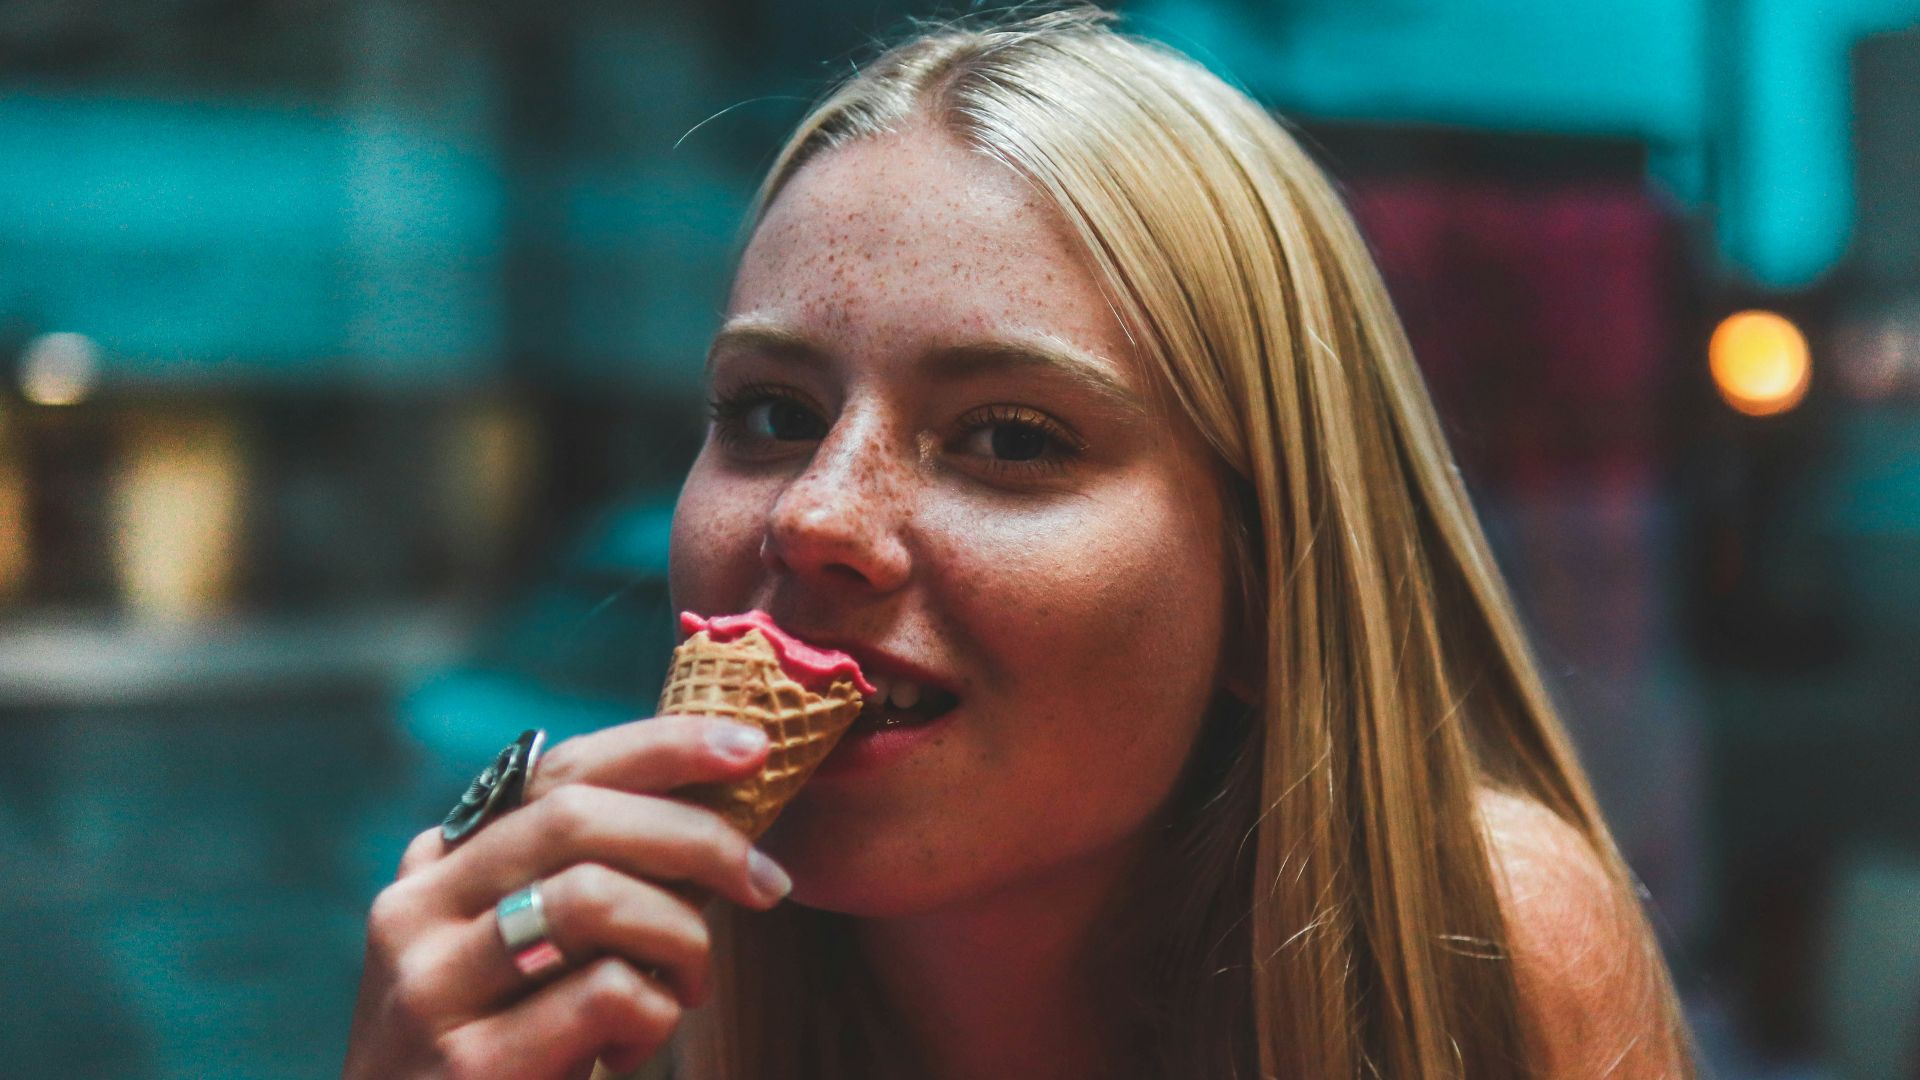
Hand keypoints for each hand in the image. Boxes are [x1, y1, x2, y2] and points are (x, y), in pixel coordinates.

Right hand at [341, 715, 789, 1079]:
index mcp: (439, 865)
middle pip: (577, 818)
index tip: (751, 749)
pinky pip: (604, 994)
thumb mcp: (535, 952)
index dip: (662, 748)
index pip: (559, 771)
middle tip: (766, 883)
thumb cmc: (512, 1055)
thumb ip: (594, 878)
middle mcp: (418, 910)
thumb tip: (718, 806)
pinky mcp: (468, 1064)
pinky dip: (654, 1014)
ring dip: (680, 936)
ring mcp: (432, 986)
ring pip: (592, 897)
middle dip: (696, 837)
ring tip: (690, 987)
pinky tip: (633, 1050)